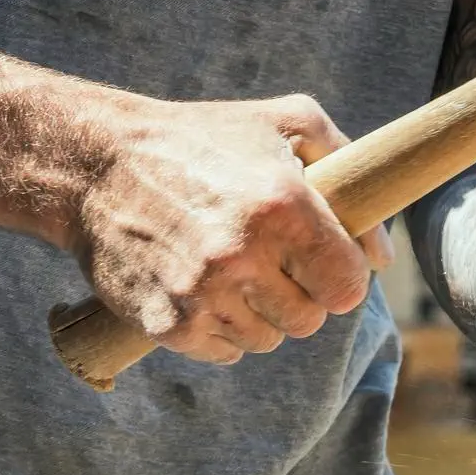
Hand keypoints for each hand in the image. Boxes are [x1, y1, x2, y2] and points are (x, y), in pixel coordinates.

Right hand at [76, 93, 392, 363]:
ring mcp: (201, 294)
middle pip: (310, 320)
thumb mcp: (285, 121)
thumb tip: (381, 256)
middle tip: (273, 263)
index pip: (348, 286)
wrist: (94, 165)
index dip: (342, 277)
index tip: (325, 264)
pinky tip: (205, 291)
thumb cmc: (201, 139)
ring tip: (234, 272)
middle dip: (300, 295)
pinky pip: (224, 353)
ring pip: (267, 340)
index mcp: (282, 206)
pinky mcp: (166, 323)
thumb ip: (347, 169)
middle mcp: (242, 254)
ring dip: (260, 315)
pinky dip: (221, 332)